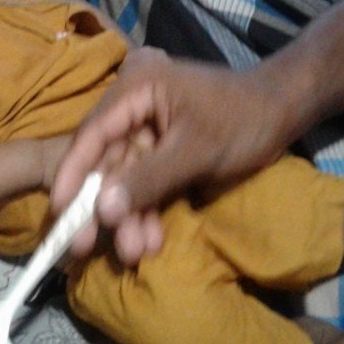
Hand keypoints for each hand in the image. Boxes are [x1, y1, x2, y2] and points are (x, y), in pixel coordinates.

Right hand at [51, 47, 291, 264]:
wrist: (284, 112)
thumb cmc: (242, 120)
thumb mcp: (196, 151)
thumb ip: (148, 179)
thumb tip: (103, 210)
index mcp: (135, 90)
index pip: (92, 135)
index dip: (73, 174)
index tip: (59, 211)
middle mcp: (132, 108)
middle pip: (104, 162)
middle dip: (102, 208)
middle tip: (82, 248)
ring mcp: (146, 132)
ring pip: (124, 180)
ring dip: (127, 218)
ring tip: (133, 254)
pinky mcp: (160, 152)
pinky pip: (144, 185)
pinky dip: (147, 213)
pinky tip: (150, 242)